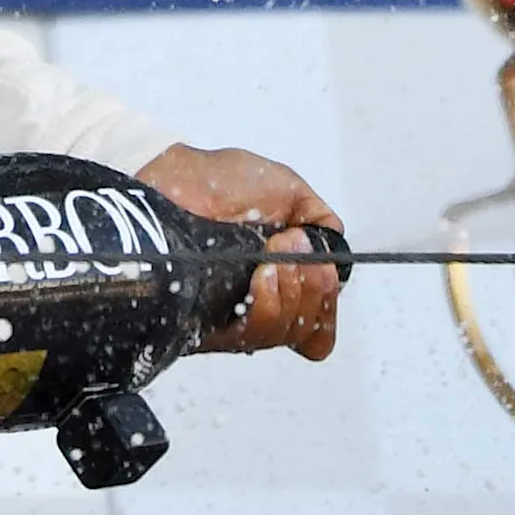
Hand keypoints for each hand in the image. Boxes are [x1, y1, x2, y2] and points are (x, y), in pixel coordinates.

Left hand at [135, 142, 344, 360]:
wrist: (177, 178)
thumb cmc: (220, 182)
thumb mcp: (289, 192)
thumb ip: (321, 223)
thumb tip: (336, 249)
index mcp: (282, 279)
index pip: (316, 322)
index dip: (326, 304)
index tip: (323, 269)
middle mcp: (258, 302)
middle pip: (305, 330)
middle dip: (313, 288)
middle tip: (295, 249)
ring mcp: (233, 313)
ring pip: (282, 333)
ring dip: (292, 292)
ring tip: (276, 256)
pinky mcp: (206, 321)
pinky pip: (250, 336)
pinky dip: (267, 306)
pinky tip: (263, 273)